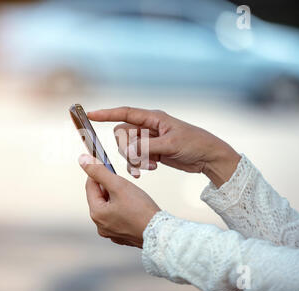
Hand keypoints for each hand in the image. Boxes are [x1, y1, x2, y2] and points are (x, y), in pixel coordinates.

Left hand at [79, 154, 159, 247]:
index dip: (99, 173)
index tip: (106, 164)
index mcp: (96, 214)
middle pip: (100, 197)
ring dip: (117, 197)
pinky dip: (124, 209)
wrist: (160, 232)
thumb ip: (99, 172)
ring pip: (110, 207)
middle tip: (123, 183)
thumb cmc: (142, 210)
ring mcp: (111, 232)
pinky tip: (135, 208)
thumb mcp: (118, 185)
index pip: (91, 186)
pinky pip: (118, 217)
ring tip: (131, 196)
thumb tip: (83, 161)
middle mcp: (100, 226)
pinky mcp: (122, 235)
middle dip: (110, 187)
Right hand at [88, 107, 240, 187]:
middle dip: (127, 150)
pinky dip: (138, 166)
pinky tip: (150, 169)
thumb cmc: (194, 143)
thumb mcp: (171, 144)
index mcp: (153, 118)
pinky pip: (135, 159)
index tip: (90, 115)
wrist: (208, 157)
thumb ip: (146, 147)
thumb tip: (128, 151)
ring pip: (128, 149)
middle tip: (140, 160)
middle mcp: (148, 127)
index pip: (125, 113)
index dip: (106, 114)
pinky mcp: (152, 152)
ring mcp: (149, 140)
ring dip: (134, 160)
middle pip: (123, 136)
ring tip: (150, 167)